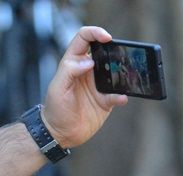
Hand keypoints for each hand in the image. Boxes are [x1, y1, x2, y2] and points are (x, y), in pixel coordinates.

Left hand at [41, 26, 127, 148]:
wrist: (60, 134)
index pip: (84, 39)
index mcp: (73, 64)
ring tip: (128, 74)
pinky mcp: (105, 100)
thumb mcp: (57, 88)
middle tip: (121, 55)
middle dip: (115, 50)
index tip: (107, 38)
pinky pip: (118, 94)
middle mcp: (87, 71)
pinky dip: (122, 95)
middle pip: (105, 52)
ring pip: (115, 72)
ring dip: (123, 72)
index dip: (95, 33)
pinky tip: (121, 98)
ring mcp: (98, 85)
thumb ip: (69, 71)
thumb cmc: (54, 110)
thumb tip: (89, 60)